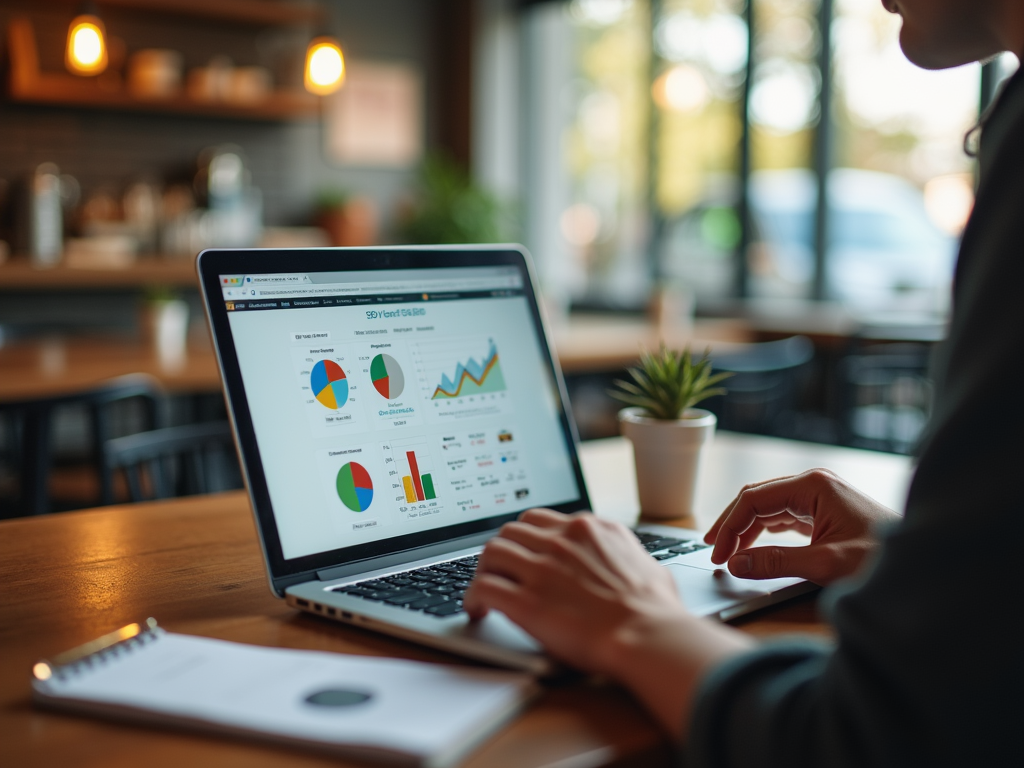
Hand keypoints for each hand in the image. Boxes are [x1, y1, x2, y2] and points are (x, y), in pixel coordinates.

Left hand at [464, 508, 679, 672]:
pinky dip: (474, 597)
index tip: (521, 551)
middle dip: (502, 551)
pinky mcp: (526, 601)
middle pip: (511, 530)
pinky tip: (477, 609)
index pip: (540, 518)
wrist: (648, 635)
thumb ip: (623, 554)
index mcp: (589, 529)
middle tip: (499, 571)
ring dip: (483, 570)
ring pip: (492, 552)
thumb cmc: (655, 609)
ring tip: (483, 588)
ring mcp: (541, 569)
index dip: (525, 536)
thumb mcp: (645, 562)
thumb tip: (625, 560)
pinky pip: (484, 587)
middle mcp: (561, 541)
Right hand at [705, 468, 901, 584]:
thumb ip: (776, 563)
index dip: (729, 526)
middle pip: (757, 499)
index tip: (717, 553)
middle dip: (732, 525)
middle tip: (714, 551)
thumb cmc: (882, 560)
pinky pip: (783, 518)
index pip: (753, 499)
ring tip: (729, 553)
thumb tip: (736, 564)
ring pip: (768, 509)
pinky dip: (764, 533)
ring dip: (746, 530)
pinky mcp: (824, 513)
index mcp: (812, 485)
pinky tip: (753, 546)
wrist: (923, 566)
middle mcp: (814, 485)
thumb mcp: (825, 564)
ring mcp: (819, 498)